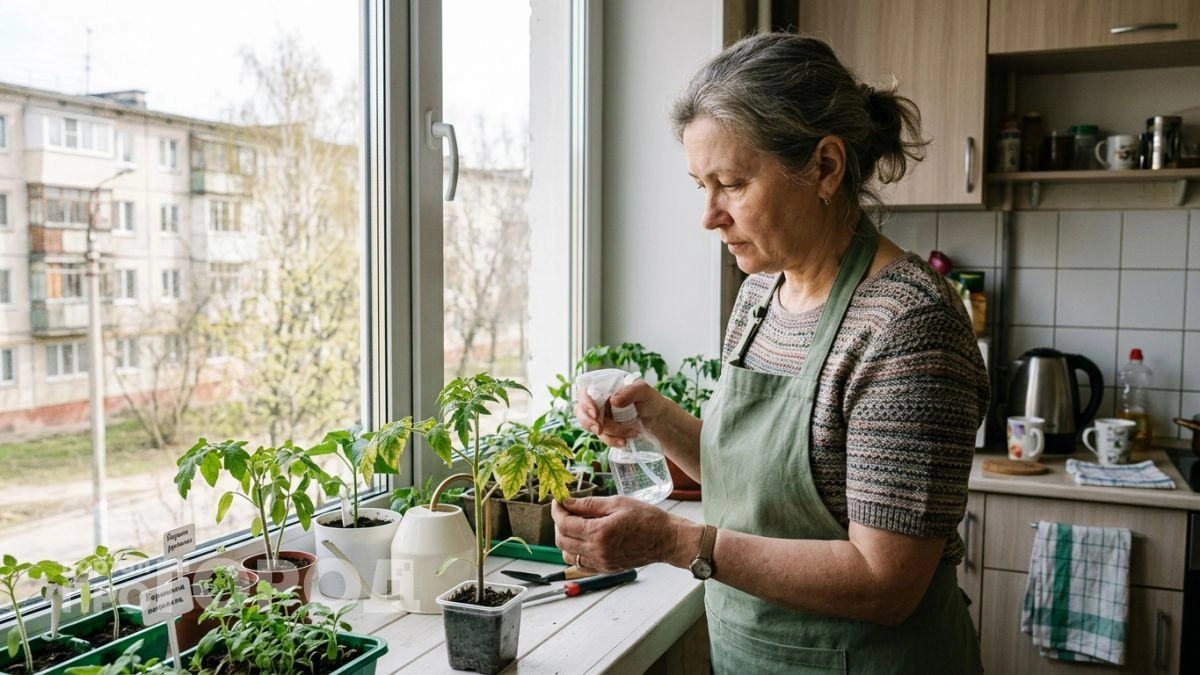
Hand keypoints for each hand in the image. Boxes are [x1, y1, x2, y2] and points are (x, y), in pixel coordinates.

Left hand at [552, 496, 683, 571]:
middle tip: (565, 511)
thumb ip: (588, 504)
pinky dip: (574, 553)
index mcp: (600, 532)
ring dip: (565, 539)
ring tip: (574, 525)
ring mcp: (601, 563)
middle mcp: (598, 551)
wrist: (666, 539)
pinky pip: (580, 565)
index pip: (565, 524)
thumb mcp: (617, 503)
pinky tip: (582, 540)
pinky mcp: (606, 569)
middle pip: (562, 540)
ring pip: (568, 555)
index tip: (558, 502)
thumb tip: (566, 502)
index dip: (557, 511)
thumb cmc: (646, 518)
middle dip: (558, 524)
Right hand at [574, 379, 665, 446]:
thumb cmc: (651, 400)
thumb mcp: (644, 392)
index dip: (585, 403)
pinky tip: (624, 442)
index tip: (595, 414)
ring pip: (591, 426)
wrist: (658, 419)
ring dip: (608, 433)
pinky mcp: (606, 429)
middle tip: (599, 430)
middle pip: (581, 411)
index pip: (585, 391)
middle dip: (588, 422)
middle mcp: (599, 400)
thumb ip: (630, 392)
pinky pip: (602, 437)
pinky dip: (612, 441)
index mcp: (605, 386)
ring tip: (631, 433)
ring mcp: (601, 415)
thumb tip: (613, 400)